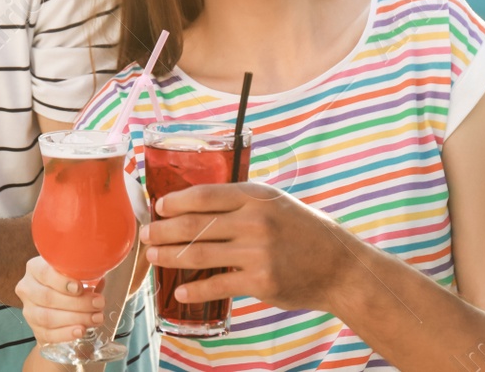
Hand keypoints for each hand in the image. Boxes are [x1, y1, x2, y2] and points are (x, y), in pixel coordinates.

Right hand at [16, 256, 106, 344]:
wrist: (60, 305)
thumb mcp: (75, 273)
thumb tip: (101, 281)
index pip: (44, 273)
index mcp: (35, 268)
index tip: (80, 288)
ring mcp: (29, 311)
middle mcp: (28, 288)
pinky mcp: (35, 329)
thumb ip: (84, 275)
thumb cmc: (70, 283)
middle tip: (98, 304)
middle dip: (76, 302)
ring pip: (47, 317)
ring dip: (75, 318)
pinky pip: (48, 334)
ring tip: (95, 318)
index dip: (62, 282)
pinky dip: (66, 334)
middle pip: (47, 297)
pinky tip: (80, 330)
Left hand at [141, 182, 345, 311]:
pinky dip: (194, 288)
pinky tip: (179, 289)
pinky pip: (216, 283)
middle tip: (146, 234)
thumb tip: (196, 206)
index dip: (175, 201)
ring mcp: (257, 251)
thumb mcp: (276, 203)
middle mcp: (255, 221)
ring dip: (169, 256)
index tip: (159, 207)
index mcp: (256, 196)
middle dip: (163, 230)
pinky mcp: (260, 280)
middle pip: (194, 224)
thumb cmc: (304, 232)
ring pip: (198, 253)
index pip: (204, 195)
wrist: (339, 267)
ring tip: (153, 257)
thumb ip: (241, 202)